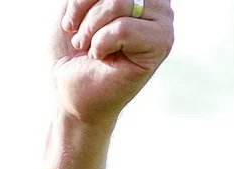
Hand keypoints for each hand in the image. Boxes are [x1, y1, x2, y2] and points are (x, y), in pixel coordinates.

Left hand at [54, 0, 171, 126]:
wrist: (69, 94)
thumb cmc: (72, 52)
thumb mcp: (73, 10)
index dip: (84, 0)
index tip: (70, 21)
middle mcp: (156, 2)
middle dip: (86, 14)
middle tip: (79, 38)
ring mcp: (163, 21)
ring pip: (120, 3)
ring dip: (91, 29)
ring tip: (88, 47)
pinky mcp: (162, 44)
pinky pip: (123, 28)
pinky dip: (101, 43)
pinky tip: (101, 57)